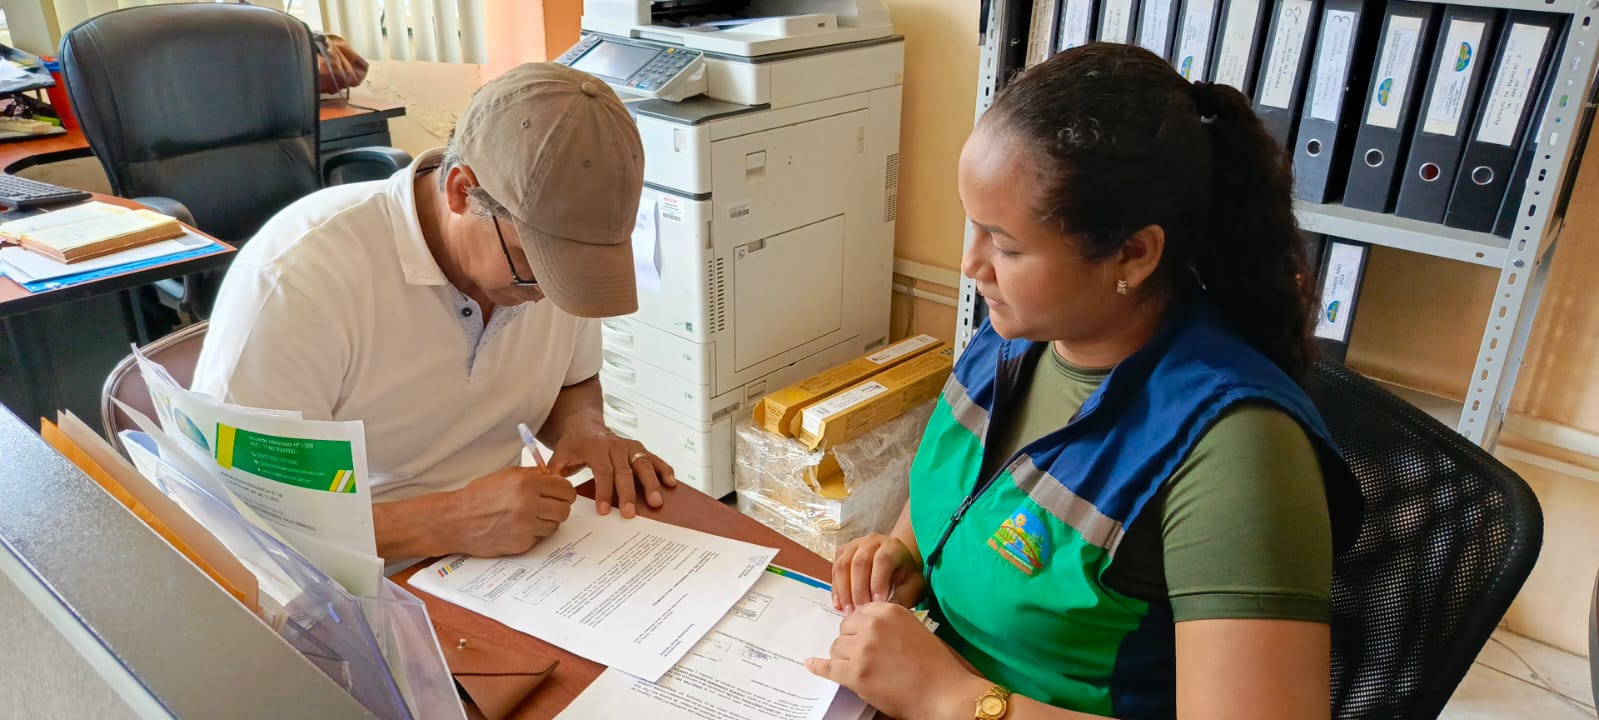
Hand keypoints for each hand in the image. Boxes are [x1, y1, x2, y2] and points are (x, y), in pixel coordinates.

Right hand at [443, 466, 575, 555]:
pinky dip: (533, 533)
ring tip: (529, 516)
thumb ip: (533, 475)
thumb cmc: (478, 497)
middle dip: (559, 507)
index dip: (564, 492)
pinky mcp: (522, 543)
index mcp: (527, 484)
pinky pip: (539, 538)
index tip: (561, 494)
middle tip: (548, 506)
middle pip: (565, 509)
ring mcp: (526, 526)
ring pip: (555, 525)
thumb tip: (555, 478)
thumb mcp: (506, 475)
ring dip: (546, 521)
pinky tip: (518, 527)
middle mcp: (529, 504)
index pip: (565, 489)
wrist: (456, 520)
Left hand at [548, 418, 675, 517]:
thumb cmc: (573, 445)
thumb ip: (554, 472)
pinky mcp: (640, 449)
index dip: (604, 491)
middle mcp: (616, 446)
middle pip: (625, 471)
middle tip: (630, 514)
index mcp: (596, 448)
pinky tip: (671, 483)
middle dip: (628, 493)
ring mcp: (630, 446)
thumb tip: (549, 489)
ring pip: (643, 464)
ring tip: (656, 502)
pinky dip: (665, 469)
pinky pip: (655, 459)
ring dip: (651, 484)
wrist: (585, 425)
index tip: (604, 511)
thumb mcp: (559, 455)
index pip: (603, 471)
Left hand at [805, 603, 986, 719]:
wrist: (942, 691)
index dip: (859, 628)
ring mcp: (862, 649)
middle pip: (844, 630)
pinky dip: (818, 667)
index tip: (862, 638)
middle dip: (851, 643)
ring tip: (860, 669)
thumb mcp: (912, 628)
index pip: (858, 613)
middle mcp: (872, 625)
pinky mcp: (856, 674)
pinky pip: (828, 668)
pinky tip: (811, 664)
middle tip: (864, 657)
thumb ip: (887, 623)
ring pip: (837, 649)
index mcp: (888, 610)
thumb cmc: (934, 664)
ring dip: (844, 658)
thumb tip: (862, 627)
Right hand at [832, 533, 925, 611]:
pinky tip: (840, 605)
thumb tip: (884, 609)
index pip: (882, 561)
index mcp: (892, 546)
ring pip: (843, 566)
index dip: (878, 582)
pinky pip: (835, 570)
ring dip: (844, 591)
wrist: (896, 561)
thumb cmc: (905, 575)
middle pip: (859, 563)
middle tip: (861, 611)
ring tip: (849, 611)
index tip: (878, 603)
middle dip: (858, 590)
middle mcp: (872, 541)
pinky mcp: (842, 553)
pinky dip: (837, 589)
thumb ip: (902, 596)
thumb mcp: (913, 586)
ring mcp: (854, 545)